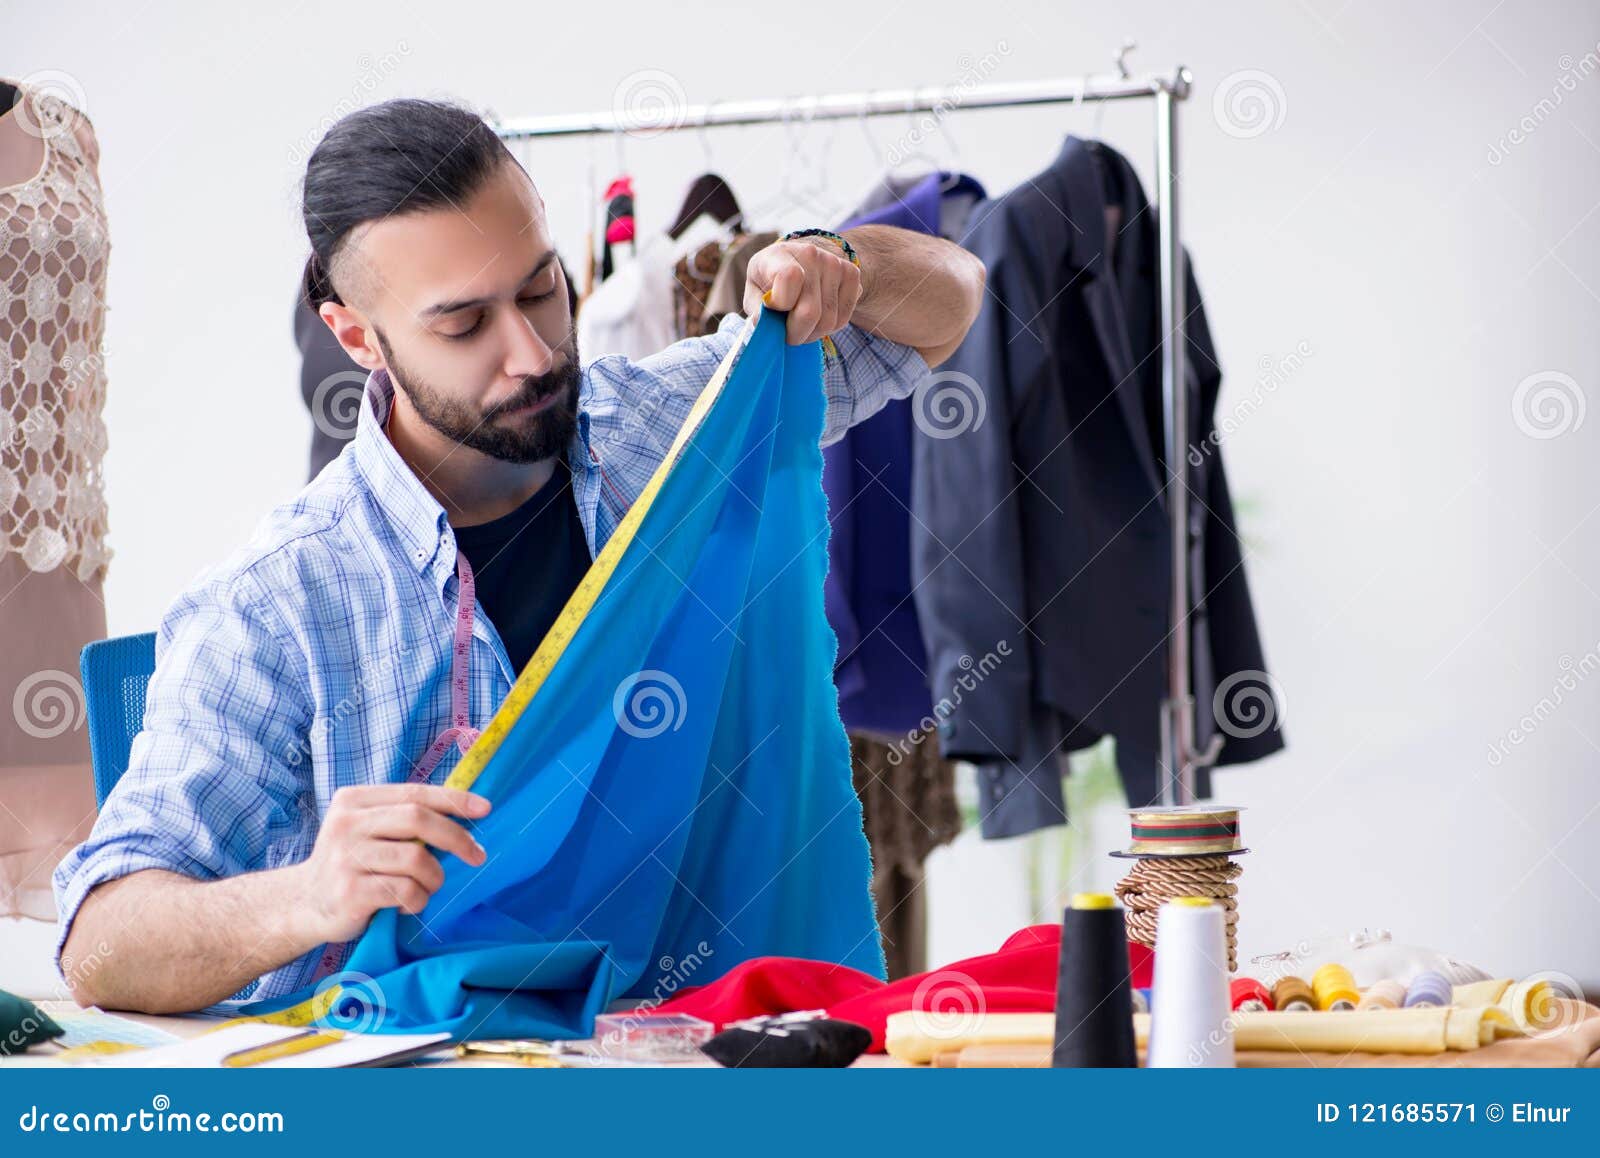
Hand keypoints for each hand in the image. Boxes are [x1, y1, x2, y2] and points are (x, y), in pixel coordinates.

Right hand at [287, 783, 490, 943]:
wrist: (304, 904)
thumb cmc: (351, 864)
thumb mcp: (368, 829)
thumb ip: (402, 817)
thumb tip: (465, 809)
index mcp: (354, 800)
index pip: (414, 793)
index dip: (453, 800)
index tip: (486, 808)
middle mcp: (346, 824)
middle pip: (417, 819)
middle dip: (456, 837)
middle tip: (477, 856)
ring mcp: (346, 858)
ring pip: (416, 859)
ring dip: (434, 878)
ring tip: (427, 887)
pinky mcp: (350, 891)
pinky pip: (406, 890)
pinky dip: (418, 900)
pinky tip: (407, 904)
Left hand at [742, 235, 864, 344]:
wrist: (799, 260)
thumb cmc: (770, 282)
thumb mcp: (754, 292)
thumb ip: (757, 309)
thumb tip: (766, 324)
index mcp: (778, 255)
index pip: (789, 278)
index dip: (781, 304)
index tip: (773, 309)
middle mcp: (810, 254)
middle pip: (810, 312)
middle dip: (796, 334)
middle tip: (788, 333)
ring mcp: (834, 263)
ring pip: (828, 321)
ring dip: (813, 333)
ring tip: (801, 324)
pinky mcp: (852, 273)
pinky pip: (843, 319)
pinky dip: (829, 328)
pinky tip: (818, 317)